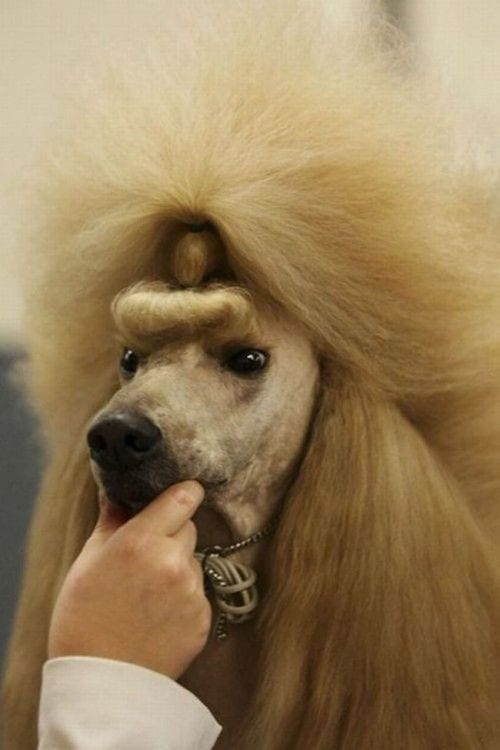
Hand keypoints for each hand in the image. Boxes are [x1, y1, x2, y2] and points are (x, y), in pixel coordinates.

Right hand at [48, 481, 210, 679]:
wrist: (100, 683)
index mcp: (141, 541)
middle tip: (146, 558)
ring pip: (193, 562)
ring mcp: (191, 591)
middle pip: (189, 528)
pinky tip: (158, 617)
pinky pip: (198, 594)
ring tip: (147, 595)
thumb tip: (118, 492)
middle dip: (172, 535)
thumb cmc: (83, 619)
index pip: (185, 496)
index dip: (183, 493)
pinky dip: (184, 600)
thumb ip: (111, 521)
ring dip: (178, 569)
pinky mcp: (203, 619)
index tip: (179, 497)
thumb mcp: (88, 562)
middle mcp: (172, 561)